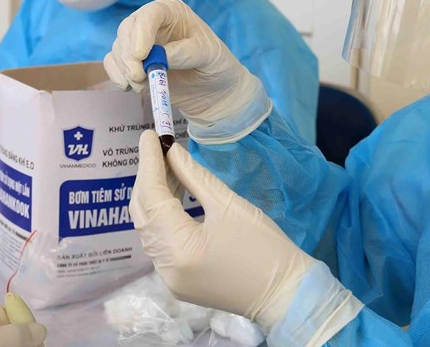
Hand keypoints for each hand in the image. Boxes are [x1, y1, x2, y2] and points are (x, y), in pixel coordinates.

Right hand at [103, 0, 269, 142]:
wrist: (213, 89)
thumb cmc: (215, 64)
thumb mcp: (208, 55)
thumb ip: (184, 53)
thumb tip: (156, 56)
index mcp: (171, 11)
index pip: (150, 13)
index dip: (141, 33)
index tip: (140, 56)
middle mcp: (151, 22)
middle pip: (127, 29)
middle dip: (128, 55)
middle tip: (138, 77)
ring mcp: (139, 41)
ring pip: (118, 47)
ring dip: (124, 69)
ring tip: (141, 85)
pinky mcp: (131, 61)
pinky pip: (112, 63)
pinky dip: (117, 75)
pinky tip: (130, 87)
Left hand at [130, 130, 310, 332]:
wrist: (286, 294)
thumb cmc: (264, 248)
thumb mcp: (229, 204)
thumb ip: (194, 176)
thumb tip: (171, 151)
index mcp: (178, 248)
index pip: (152, 197)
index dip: (148, 163)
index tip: (150, 134)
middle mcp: (164, 267)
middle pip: (143, 214)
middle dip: (147, 178)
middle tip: (157, 147)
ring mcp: (169, 278)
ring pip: (149, 228)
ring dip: (154, 197)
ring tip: (167, 166)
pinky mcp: (177, 281)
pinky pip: (160, 243)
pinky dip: (163, 217)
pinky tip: (174, 195)